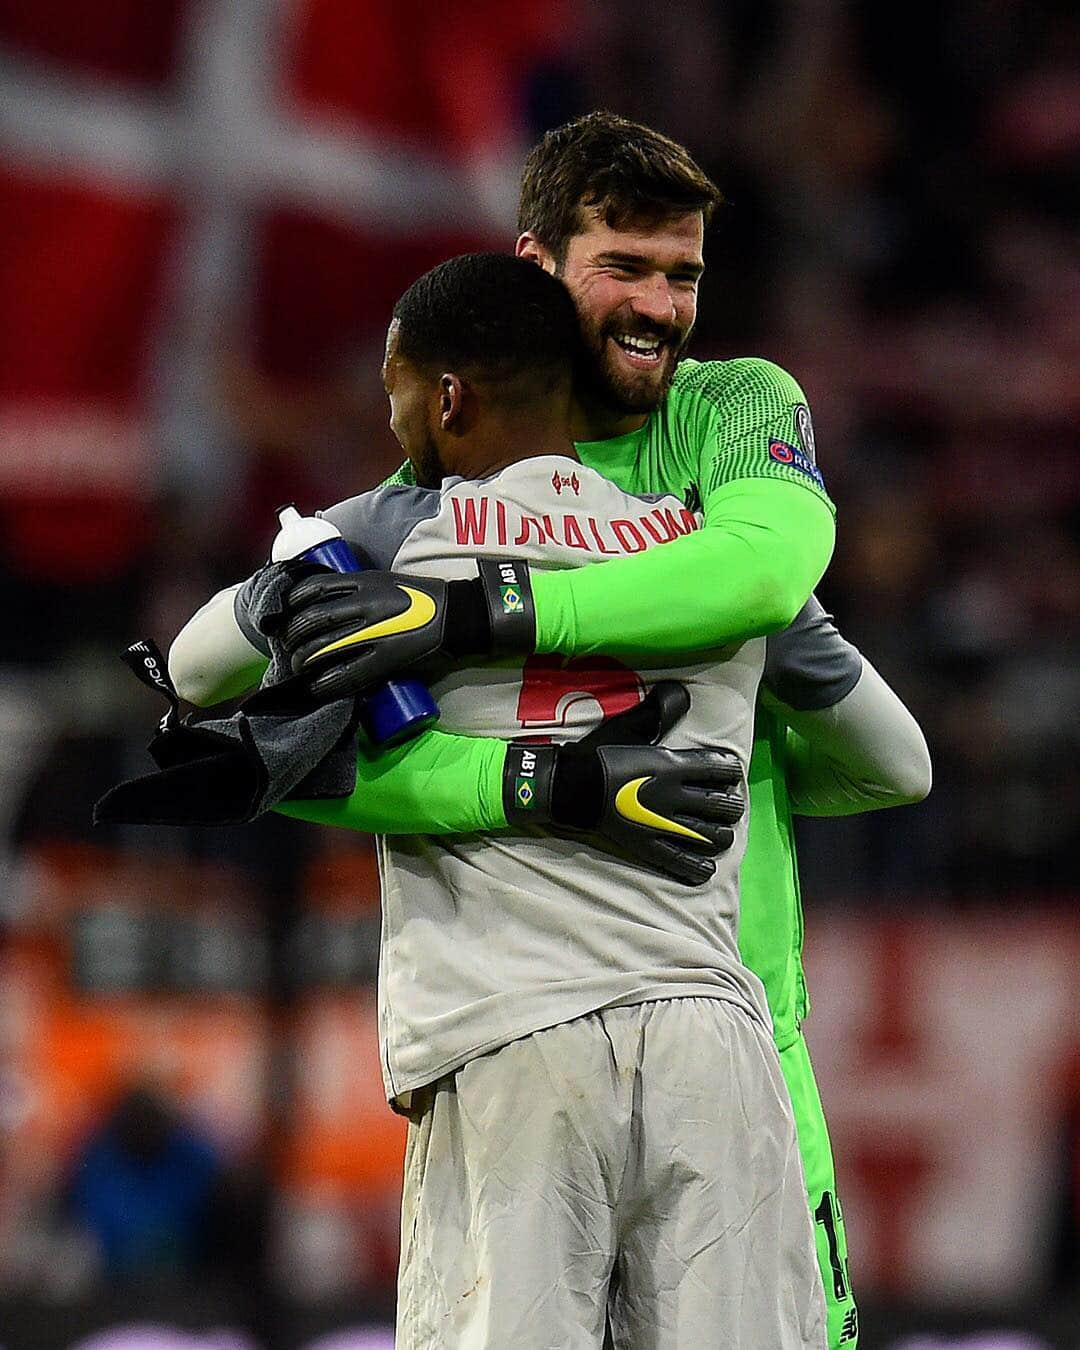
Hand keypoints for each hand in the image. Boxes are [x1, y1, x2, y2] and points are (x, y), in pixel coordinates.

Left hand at [278, 559, 536, 701]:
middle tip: (287, 646)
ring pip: (322, 647)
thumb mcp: (383, 581)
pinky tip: (315, 687)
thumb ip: (354, 590)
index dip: (291, 602)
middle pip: (311, 620)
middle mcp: (364, 605)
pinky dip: (325, 683)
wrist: (456, 615)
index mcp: (363, 581)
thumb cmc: (420, 596)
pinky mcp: (385, 659)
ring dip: (302, 660)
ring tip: (297, 667)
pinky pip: (346, 674)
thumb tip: (322, 602)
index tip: (284, 613)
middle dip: (292, 636)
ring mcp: (374, 633)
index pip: (312, 588)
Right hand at [502, 682, 744, 885]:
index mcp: (672, 765)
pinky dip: (697, 867)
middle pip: (718, 805)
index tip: (732, 773)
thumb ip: (658, 711)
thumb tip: (680, 691)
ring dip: (721, 835)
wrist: (571, 786)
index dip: (730, 771)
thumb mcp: (631, 726)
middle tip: (731, 806)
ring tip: (723, 834)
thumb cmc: (600, 753)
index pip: (716, 768)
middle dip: (730, 806)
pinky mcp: (647, 846)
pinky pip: (678, 861)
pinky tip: (708, 868)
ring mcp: (662, 824)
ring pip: (706, 835)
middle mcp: (674, 796)